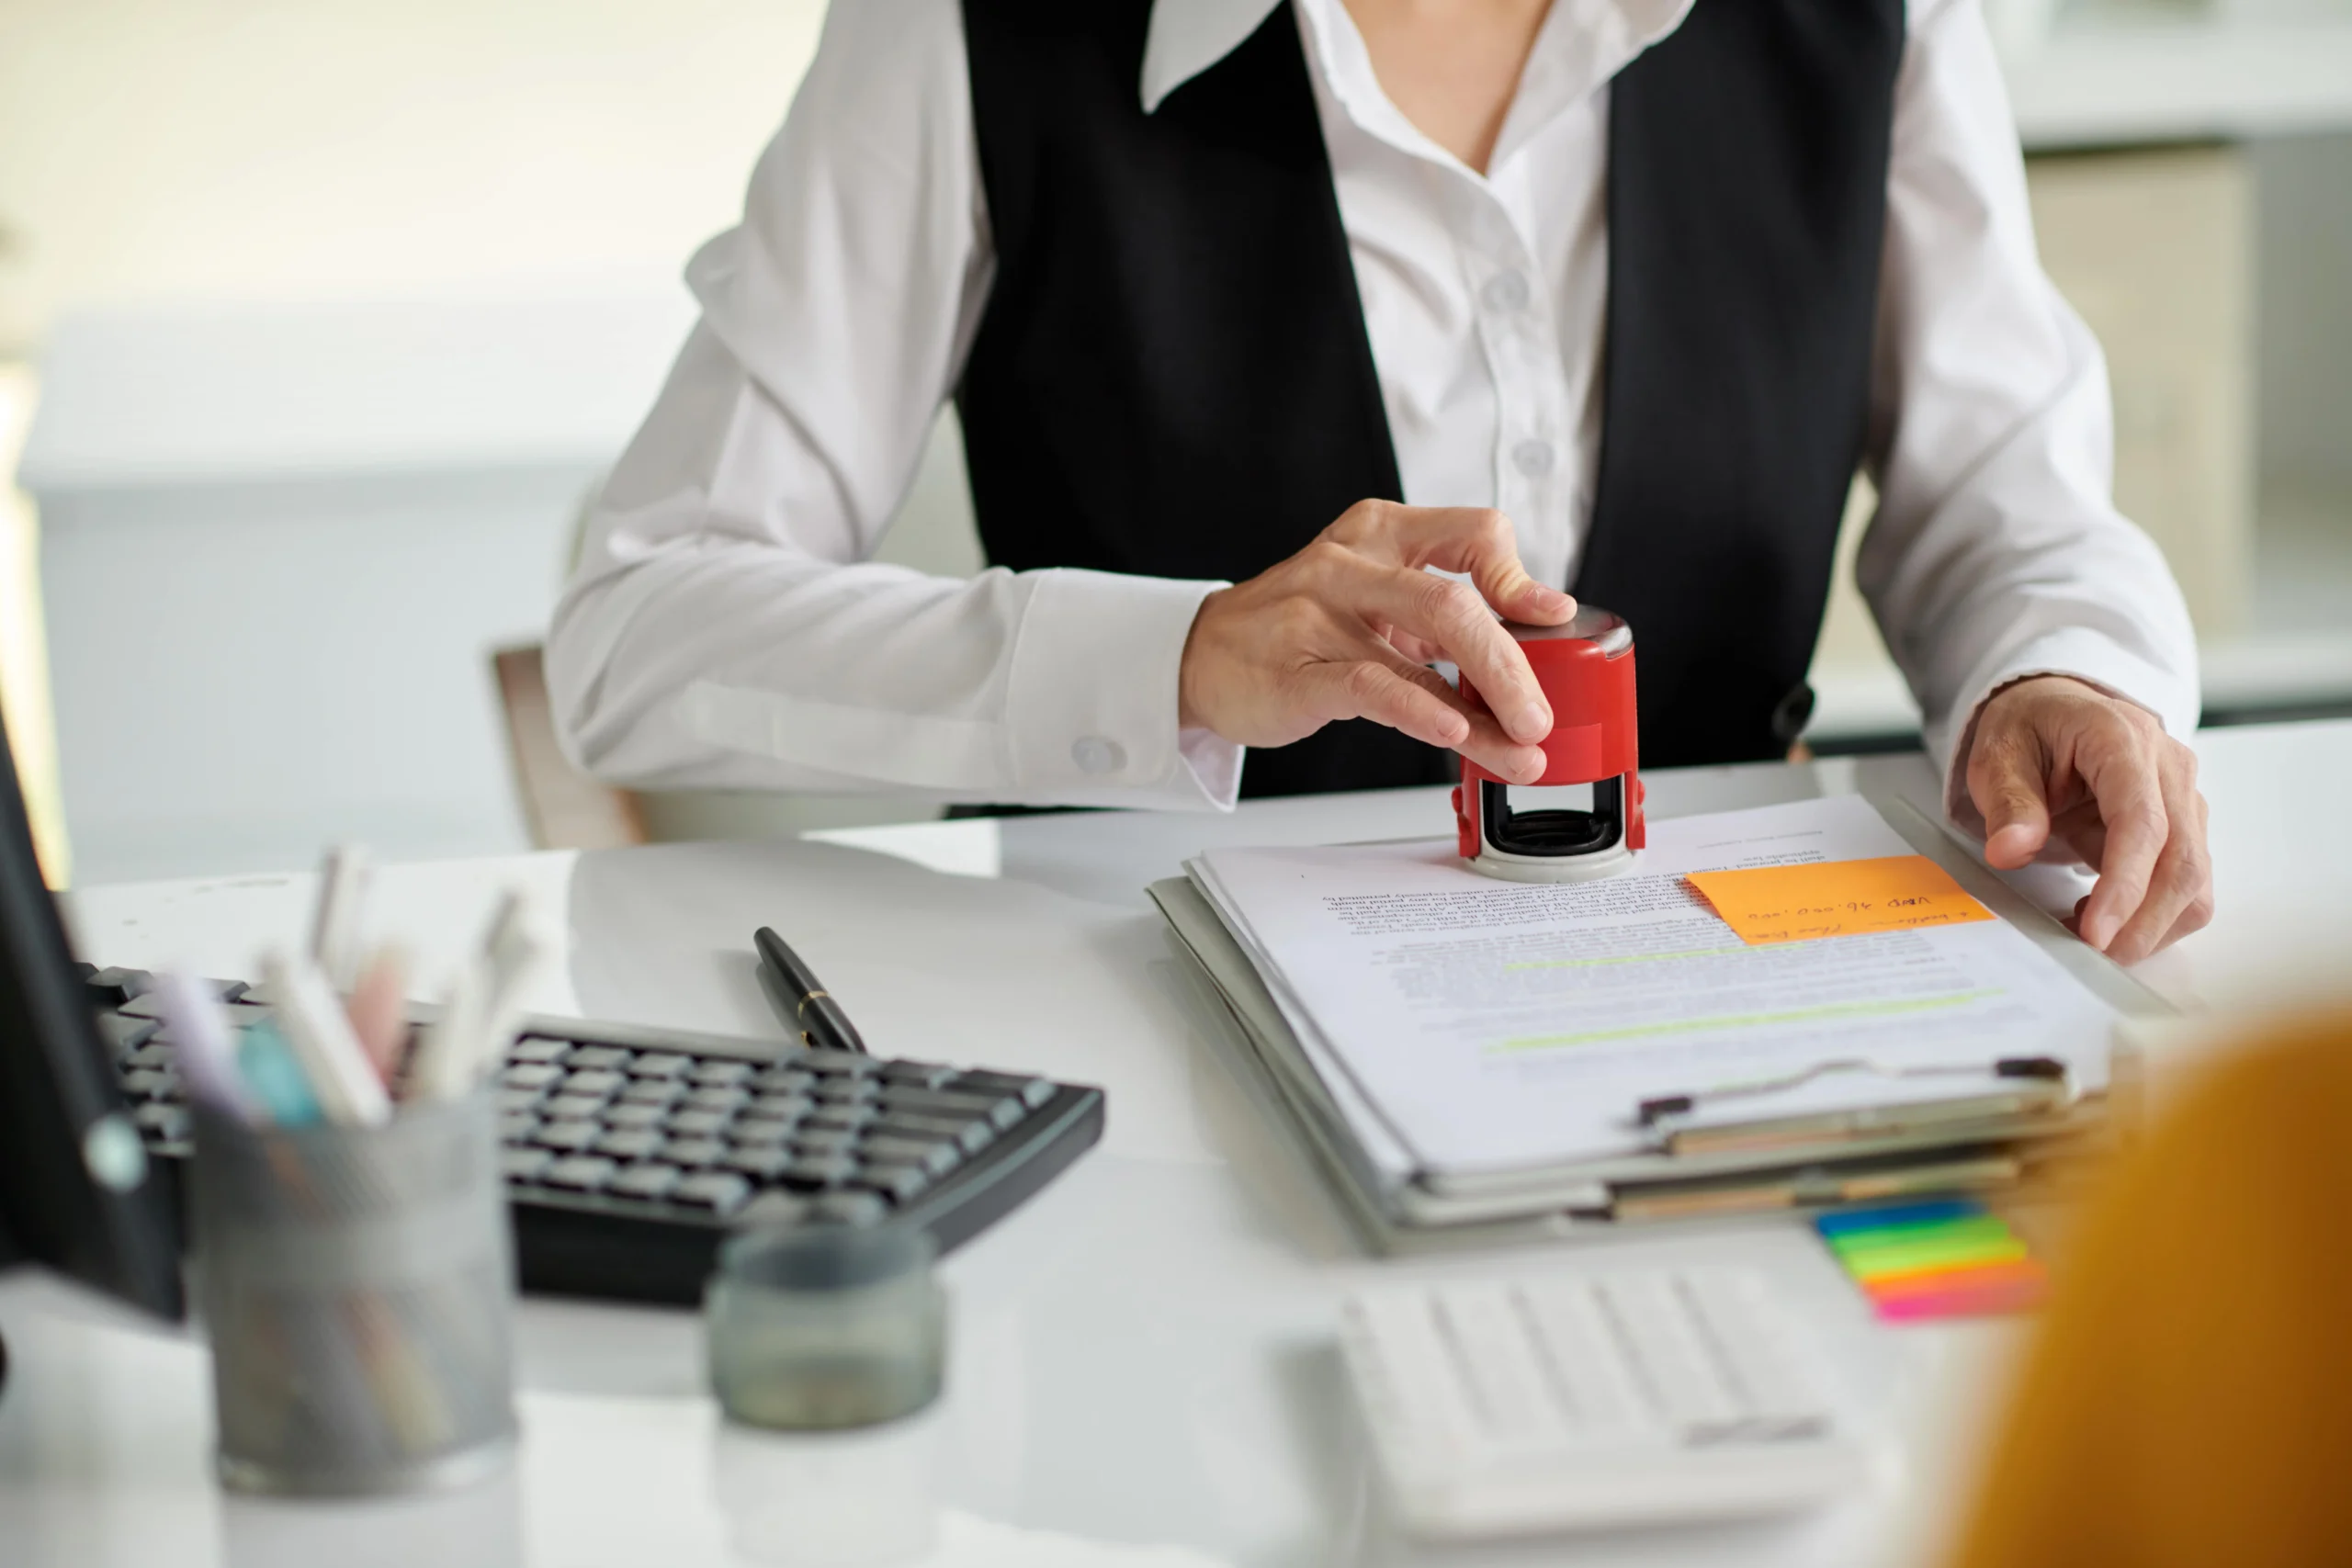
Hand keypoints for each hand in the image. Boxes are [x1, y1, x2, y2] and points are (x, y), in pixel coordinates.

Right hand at [1178, 501, 1572, 782]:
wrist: (1200, 655)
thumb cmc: (1297, 628)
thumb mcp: (1375, 599)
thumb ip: (1444, 616)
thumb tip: (1533, 648)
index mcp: (1381, 534)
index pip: (1473, 533)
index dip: (1520, 578)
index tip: (1553, 619)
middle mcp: (1350, 567)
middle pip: (1454, 603)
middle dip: (1512, 666)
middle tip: (1541, 715)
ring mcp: (1317, 616)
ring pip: (1421, 656)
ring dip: (1482, 711)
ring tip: (1518, 748)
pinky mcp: (1294, 670)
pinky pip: (1369, 687)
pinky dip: (1418, 711)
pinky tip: (1450, 731)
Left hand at [1965, 675, 2212, 963]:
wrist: (2056, 709)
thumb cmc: (2029, 728)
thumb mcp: (1999, 754)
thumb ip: (2008, 801)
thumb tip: (2011, 849)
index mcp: (2122, 740)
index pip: (2142, 822)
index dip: (2124, 885)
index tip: (2097, 933)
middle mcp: (2170, 768)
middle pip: (2182, 859)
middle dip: (2143, 920)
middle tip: (2095, 956)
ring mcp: (2185, 798)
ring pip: (2195, 879)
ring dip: (2152, 923)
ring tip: (2090, 932)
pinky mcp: (2186, 825)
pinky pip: (2188, 883)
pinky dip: (2154, 914)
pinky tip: (2105, 916)